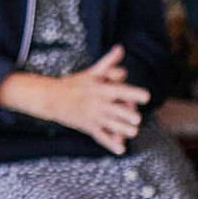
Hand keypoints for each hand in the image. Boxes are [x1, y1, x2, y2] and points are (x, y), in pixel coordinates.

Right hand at [32, 44, 152, 154]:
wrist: (52, 98)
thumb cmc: (74, 84)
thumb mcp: (91, 72)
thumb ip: (109, 62)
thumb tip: (120, 48)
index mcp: (101, 89)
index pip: (120, 91)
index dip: (133, 94)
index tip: (145, 97)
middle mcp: (99, 103)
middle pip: (117, 111)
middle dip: (127, 115)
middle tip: (135, 118)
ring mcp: (94, 117)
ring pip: (112, 126)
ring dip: (123, 130)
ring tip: (133, 131)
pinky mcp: (89, 127)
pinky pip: (101, 138)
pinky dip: (111, 144)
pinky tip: (121, 149)